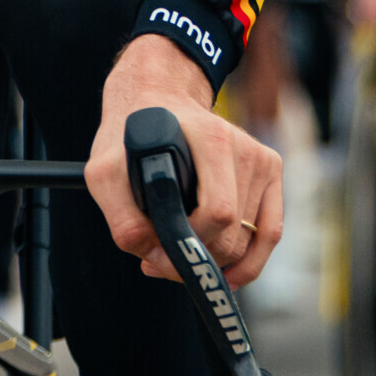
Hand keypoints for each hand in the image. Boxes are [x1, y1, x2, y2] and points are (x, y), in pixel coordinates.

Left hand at [87, 35, 281, 285]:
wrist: (156, 100)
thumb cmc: (129, 139)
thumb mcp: (104, 173)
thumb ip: (123, 219)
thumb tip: (156, 259)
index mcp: (210, 139)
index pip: (216, 213)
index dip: (189, 246)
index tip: (156, 258)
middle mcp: (244, 148)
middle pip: (234, 234)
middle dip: (198, 259)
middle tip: (161, 263)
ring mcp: (262, 159)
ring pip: (250, 239)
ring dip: (218, 261)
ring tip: (180, 255)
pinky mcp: (271, 171)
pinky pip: (271, 232)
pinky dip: (250, 261)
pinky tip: (225, 275)